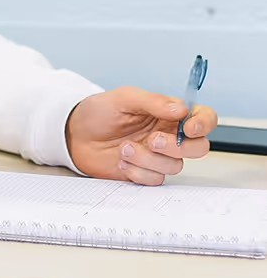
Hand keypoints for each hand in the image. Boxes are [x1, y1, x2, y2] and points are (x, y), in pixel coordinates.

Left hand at [66, 87, 217, 183]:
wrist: (74, 134)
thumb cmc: (98, 112)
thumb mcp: (124, 97)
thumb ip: (153, 101)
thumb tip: (181, 109)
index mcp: (168, 113)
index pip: (203, 118)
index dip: (204, 124)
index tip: (189, 127)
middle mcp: (168, 135)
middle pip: (198, 148)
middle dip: (177, 146)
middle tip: (152, 139)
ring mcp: (157, 156)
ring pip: (175, 166)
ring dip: (149, 158)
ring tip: (124, 147)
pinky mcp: (145, 172)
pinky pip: (155, 179)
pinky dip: (138, 171)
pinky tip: (121, 160)